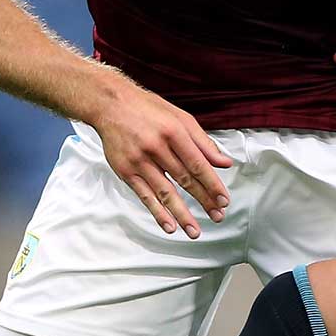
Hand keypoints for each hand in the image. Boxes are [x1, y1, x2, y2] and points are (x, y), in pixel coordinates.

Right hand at [89, 80, 234, 237]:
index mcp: (173, 132)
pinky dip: (157, 212)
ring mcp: (139, 160)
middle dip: (203, 200)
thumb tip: (224, 162)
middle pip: (184, 179)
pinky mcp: (126, 171)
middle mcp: (156, 147)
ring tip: (195, 231)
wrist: (111, 105)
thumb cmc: (148, 110)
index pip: (198, 163)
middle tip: (217, 216)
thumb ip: (203, 142)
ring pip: (165, 192)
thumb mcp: (180, 117)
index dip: (212, 184)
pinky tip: (169, 225)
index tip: (223, 200)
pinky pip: (144, 196)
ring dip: (182, 214)